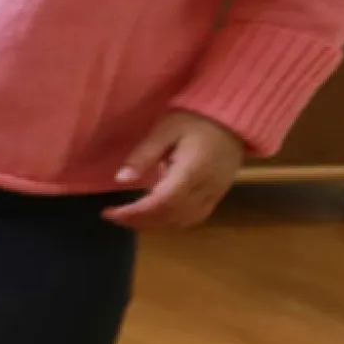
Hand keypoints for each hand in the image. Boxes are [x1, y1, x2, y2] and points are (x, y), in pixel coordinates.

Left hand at [107, 111, 245, 230]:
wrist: (233, 119)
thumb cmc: (195, 119)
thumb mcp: (164, 129)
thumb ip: (144, 155)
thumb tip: (121, 179)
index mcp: (192, 170)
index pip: (162, 202)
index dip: (135, 212)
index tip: (110, 213)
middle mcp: (206, 187)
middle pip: (171, 216)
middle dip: (139, 220)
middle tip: (114, 216)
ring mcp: (215, 194)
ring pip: (183, 221)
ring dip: (155, 224)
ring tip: (130, 216)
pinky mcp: (218, 195)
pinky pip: (195, 217)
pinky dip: (172, 221)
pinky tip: (155, 214)